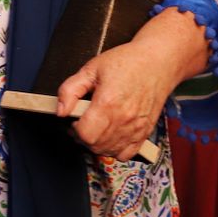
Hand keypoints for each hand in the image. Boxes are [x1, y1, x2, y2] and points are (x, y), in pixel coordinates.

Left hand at [56, 8, 208, 159]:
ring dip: (97, 144)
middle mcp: (124, 119)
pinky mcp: (145, 132)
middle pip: (95, 145)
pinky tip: (110, 135)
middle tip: (82, 121)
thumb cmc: (127, 62)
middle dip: (83, 136)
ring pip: (109, 151)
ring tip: (96, 126)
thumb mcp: (90, 69)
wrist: (157, 62)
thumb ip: (70, 90)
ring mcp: (136, 128)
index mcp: (108, 103)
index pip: (85, 134)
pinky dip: (115, 149)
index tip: (75, 118)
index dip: (74, 128)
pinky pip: (127, 154)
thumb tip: (60, 110)